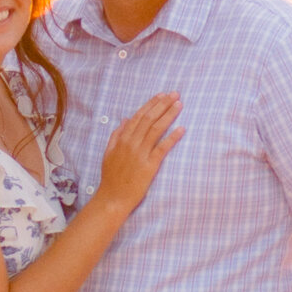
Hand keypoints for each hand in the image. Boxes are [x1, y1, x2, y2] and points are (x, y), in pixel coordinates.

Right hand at [97, 92, 182, 210]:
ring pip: (156, 129)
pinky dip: (172, 137)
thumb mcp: (109, 152)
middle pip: (150, 119)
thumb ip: (116, 135)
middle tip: (175, 94)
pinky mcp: (149, 166)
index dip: (151, 104)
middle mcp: (131, 143)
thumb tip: (124, 119)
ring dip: (169, 115)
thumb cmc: (111, 177)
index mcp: (122, 139)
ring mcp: (140, 154)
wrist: (113, 198)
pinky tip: (182, 129)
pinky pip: (162, 148)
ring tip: (179, 105)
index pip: (139, 116)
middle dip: (163, 104)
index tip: (161, 95)